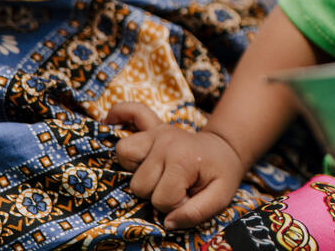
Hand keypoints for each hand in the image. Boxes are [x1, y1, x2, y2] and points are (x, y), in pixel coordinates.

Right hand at [105, 101, 246, 229]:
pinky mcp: (153, 127)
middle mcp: (166, 142)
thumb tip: (167, 222)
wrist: (225, 150)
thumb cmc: (220, 175)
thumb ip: (197, 213)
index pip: (161, 198)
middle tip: (178, 186)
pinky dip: (120, 113)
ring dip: (137, 170)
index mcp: (183, 159)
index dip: (175, 205)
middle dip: (157, 193)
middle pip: (138, 184)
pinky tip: (110, 119)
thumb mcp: (220, 197)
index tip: (189, 196)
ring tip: (158, 172)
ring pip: (124, 155)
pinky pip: (132, 111)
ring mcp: (158, 132)